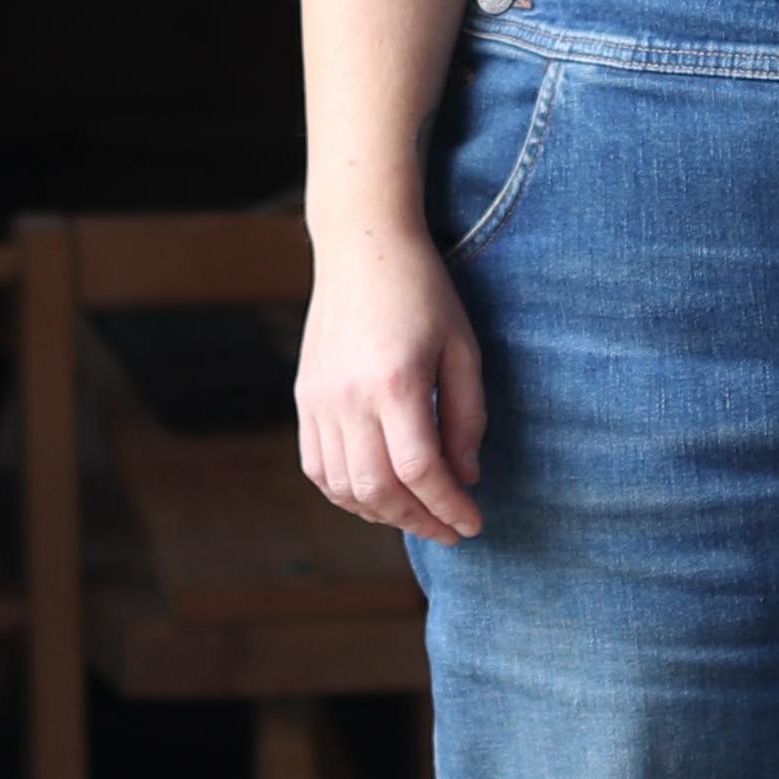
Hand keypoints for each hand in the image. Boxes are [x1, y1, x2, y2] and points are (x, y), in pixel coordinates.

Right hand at [298, 227, 486, 545]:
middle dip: (419, 521)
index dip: (449, 507)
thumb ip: (466, 418)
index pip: (419, 471)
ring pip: (344, 487)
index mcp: (395, 382)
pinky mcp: (305, 398)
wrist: (362, 248)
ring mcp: (319, 400)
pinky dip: (347, 493)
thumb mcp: (463, 348)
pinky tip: (377, 494)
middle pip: (378, 489)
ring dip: (382, 513)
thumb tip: (465, 478)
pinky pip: (318, 467)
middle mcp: (349, 397)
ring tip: (417, 514)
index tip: (473, 523)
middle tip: (450, 530)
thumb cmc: (423, 292)